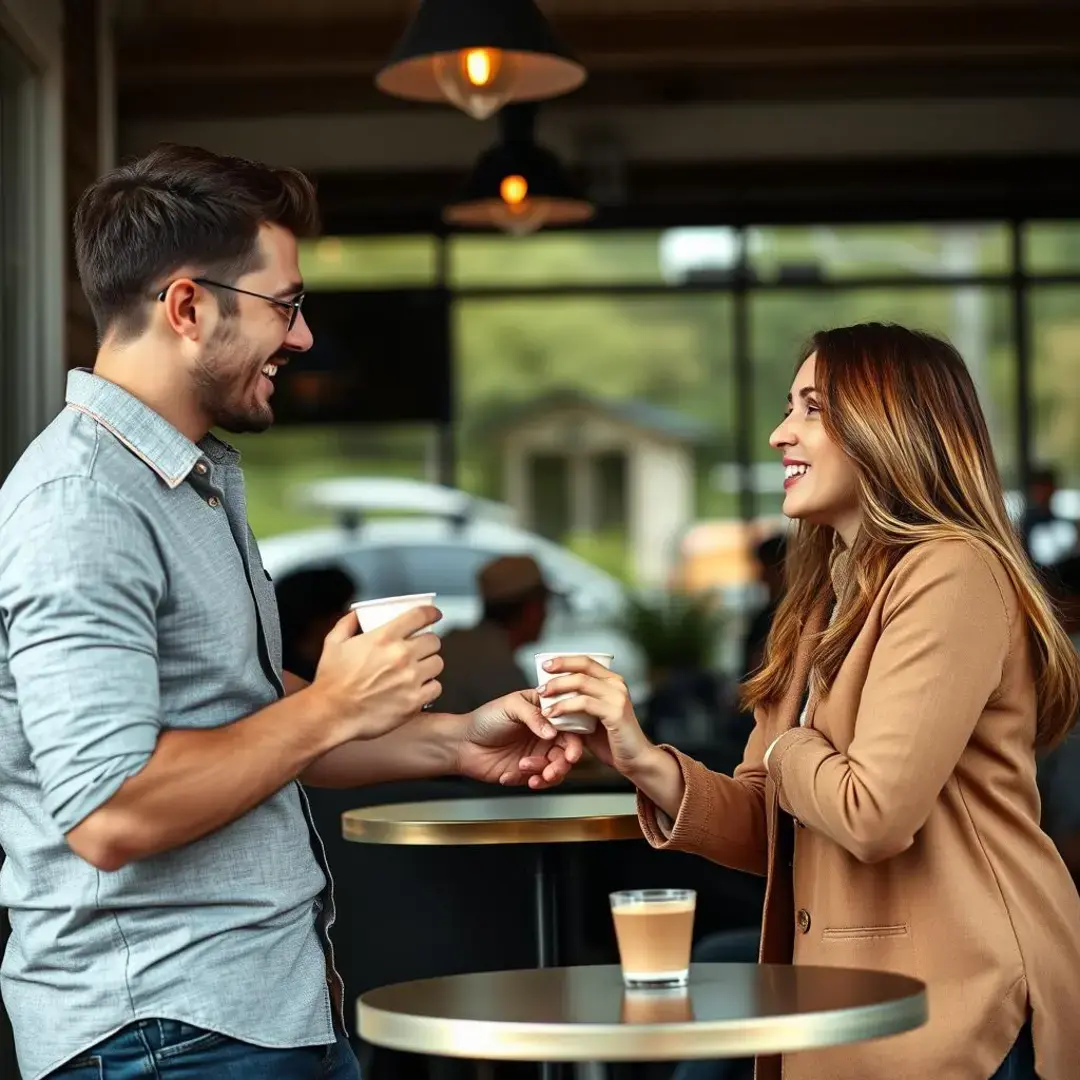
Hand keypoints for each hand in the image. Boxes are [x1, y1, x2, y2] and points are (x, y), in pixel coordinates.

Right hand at [312, 605, 443, 742]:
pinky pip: (435, 688)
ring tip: (418, 671)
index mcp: (384, 637)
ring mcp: (410, 679)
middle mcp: (401, 655)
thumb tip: (357, 614)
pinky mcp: (414, 701)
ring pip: (437, 664)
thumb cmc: (331, 681)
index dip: (431, 613)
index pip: (420, 616)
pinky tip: (417, 689)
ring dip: (429, 665)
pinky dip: (429, 688)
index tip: (434, 615)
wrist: (331, 714)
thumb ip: (347, 624)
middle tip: (420, 650)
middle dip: (428, 643)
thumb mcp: (333, 643)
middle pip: (434, 641)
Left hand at [456, 691, 583, 789]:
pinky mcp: (529, 770)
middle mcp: (545, 733)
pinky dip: (529, 780)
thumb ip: (533, 715)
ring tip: (526, 769)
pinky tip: (512, 774)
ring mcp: (538, 753)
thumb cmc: (484, 719)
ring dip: (546, 773)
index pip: (569, 725)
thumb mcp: (510, 707)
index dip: (574, 740)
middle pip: (567, 751)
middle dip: (562, 763)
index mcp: (545, 713)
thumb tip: (552, 731)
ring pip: (557, 768)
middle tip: (552, 769)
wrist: (462, 744)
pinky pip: (539, 780)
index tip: (571, 752)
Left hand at [538, 656, 654, 778]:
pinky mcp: (615, 712)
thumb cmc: (611, 741)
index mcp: (612, 681)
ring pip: (581, 682)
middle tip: (540, 682)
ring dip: (558, 687)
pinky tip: (551, 714)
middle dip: (558, 669)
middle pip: (583, 666)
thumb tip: (551, 696)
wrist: (635, 760)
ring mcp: (617, 696)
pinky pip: (584, 703)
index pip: (586, 661)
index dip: (564, 660)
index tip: (545, 664)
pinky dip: (564, 706)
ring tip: (542, 696)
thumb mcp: (591, 718)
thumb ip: (577, 704)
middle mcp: (617, 684)